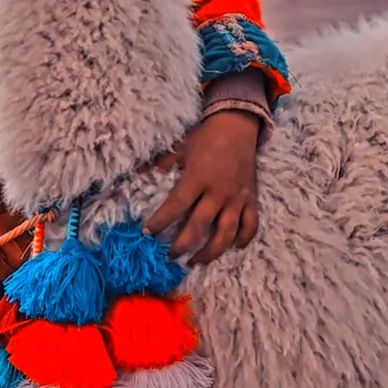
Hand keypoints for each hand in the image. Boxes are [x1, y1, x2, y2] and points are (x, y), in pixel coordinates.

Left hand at [143, 108, 260, 265]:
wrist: (238, 125)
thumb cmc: (206, 137)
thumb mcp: (181, 148)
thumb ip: (162, 165)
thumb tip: (136, 174)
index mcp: (197, 178)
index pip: (176, 206)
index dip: (160, 222)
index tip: (146, 233)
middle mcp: (218, 192)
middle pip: (199, 227)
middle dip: (182, 246)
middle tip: (169, 256)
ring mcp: (237, 198)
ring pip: (226, 234)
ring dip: (210, 252)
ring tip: (195, 261)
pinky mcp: (251, 199)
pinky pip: (251, 225)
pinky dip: (243, 239)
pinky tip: (233, 247)